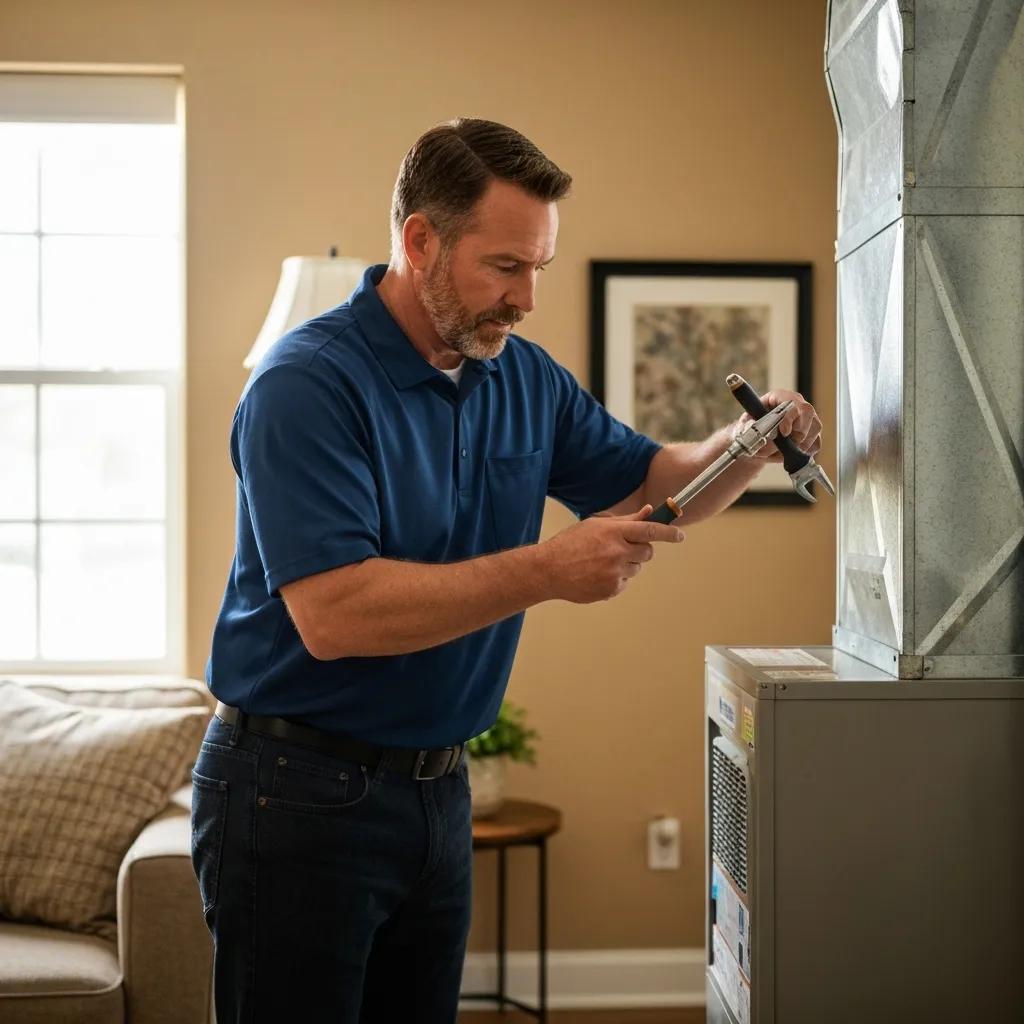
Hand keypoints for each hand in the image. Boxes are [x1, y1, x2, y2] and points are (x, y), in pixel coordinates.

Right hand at [542, 504, 684, 603]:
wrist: (548, 570)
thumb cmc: (570, 543)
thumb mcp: (596, 525)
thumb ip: (625, 520)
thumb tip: (650, 512)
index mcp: (613, 532)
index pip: (649, 530)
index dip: (668, 533)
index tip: (680, 535)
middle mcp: (616, 552)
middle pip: (647, 552)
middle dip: (641, 550)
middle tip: (624, 548)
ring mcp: (614, 573)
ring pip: (636, 568)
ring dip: (626, 565)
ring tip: (602, 562)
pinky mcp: (610, 590)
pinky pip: (624, 583)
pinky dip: (615, 579)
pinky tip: (596, 574)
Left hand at [733, 389, 821, 461]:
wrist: (755, 441)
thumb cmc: (749, 430)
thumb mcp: (745, 427)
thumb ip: (752, 430)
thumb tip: (763, 437)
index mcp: (779, 397)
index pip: (791, 401)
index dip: (789, 417)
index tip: (784, 433)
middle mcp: (797, 404)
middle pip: (808, 413)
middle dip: (798, 432)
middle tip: (785, 444)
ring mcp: (807, 417)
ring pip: (815, 428)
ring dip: (801, 444)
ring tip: (783, 451)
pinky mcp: (812, 432)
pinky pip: (817, 442)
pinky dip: (806, 451)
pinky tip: (793, 454)